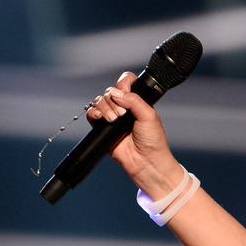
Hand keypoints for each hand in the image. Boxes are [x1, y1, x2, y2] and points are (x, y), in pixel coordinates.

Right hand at [84, 71, 182, 195]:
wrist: (146, 162)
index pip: (126, 83)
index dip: (123, 84)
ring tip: (114, 120)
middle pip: (110, 91)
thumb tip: (117, 92)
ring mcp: (113, 117)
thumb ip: (134, 101)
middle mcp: (124, 107)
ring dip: (105, 108)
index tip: (125, 93)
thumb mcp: (149, 116)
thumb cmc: (153, 141)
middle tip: (122, 115)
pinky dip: (93, 113)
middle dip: (113, 101)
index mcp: (137, 101)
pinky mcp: (103, 128)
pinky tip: (100, 118)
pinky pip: (92, 114)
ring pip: (100, 101)